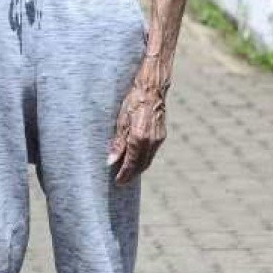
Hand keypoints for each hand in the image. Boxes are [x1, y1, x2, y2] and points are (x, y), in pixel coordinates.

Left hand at [109, 61, 169, 183]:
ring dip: (138, 169)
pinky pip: (151, 153)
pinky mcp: (161, 136)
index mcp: (138, 138)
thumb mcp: (120, 121)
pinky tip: (136, 160)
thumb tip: (110, 161)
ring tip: (127, 173)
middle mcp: (150, 141)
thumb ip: (117, 143)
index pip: (130, 163)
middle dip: (131, 175)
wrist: (151, 90)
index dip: (124, 174)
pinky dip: (144, 160)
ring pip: (147, 160)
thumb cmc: (132, 102)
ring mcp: (158, 139)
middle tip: (121, 181)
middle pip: (141, 165)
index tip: (117, 182)